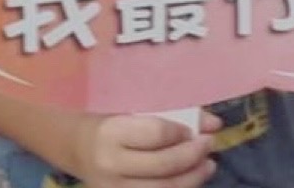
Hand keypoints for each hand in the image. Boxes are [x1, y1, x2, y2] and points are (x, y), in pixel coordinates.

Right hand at [75, 113, 220, 187]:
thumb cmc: (115, 125)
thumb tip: (215, 124)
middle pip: (162, 165)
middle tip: (209, 145)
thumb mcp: (138, 113)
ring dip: (192, 178)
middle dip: (193, 156)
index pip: (156, 134)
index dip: (182, 133)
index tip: (195, 131)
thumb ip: (176, 116)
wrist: (78, 148)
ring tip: (208, 166)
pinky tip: (190, 181)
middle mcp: (111, 164)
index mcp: (113, 132)